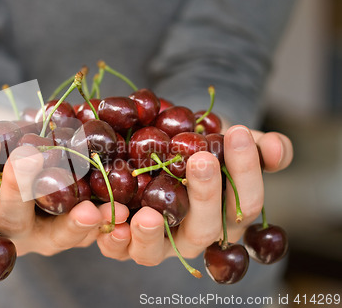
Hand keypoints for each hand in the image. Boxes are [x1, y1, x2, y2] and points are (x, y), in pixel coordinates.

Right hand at [0, 117, 115, 256]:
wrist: (16, 139)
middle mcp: (4, 231)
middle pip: (10, 220)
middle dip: (20, 188)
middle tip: (31, 155)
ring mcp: (41, 233)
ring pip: (53, 236)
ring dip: (70, 222)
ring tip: (87, 207)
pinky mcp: (71, 228)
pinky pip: (85, 231)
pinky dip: (100, 222)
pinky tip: (114, 209)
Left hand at [95, 125, 292, 264]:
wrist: (162, 149)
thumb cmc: (201, 148)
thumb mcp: (229, 142)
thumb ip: (258, 147)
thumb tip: (277, 149)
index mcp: (226, 217)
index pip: (245, 202)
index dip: (246, 171)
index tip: (238, 133)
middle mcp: (193, 236)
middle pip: (204, 228)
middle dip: (204, 195)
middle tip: (201, 160)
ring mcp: (158, 243)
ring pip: (155, 252)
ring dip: (152, 234)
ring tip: (148, 215)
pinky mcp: (124, 241)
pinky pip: (117, 248)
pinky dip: (112, 239)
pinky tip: (109, 219)